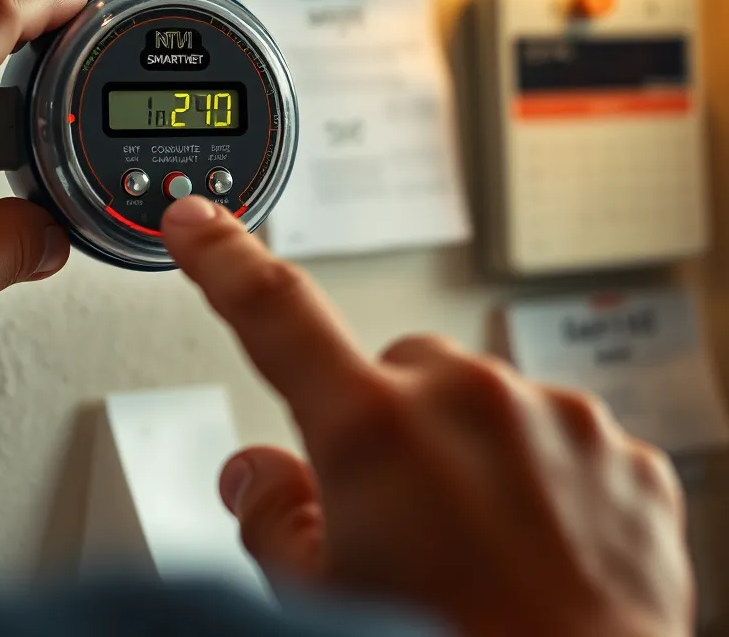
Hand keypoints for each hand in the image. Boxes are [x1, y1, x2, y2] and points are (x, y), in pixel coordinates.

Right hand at [162, 198, 692, 636]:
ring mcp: (554, 418)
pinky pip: (558, 438)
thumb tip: (256, 475)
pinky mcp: (621, 452)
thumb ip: (273, 519)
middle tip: (401, 516)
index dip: (225, 261)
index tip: (196, 220)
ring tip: (478, 545)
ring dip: (469, 452)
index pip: (275, 314)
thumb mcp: (317, 602)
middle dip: (389, 424)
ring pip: (483, 403)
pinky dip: (541, 479)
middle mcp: (467, 400)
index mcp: (374, 430)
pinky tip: (540, 548)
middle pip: (399, 370)